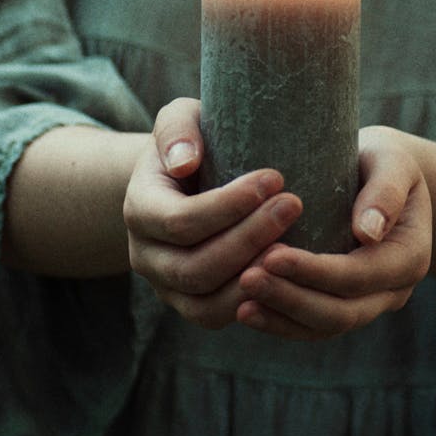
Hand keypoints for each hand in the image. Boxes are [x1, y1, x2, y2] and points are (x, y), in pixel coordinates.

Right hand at [123, 98, 302, 327]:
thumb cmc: (191, 142)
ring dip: (254, 275)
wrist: (183, 178)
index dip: (229, 205)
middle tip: (295, 204)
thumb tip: (185, 163)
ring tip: (296, 245)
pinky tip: (286, 273)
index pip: (180, 221)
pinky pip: (216, 316)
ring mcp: (165, 286)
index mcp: (139, 208)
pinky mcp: (189, 303)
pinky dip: (252, 302)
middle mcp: (144, 255)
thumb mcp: (180, 119)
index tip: (275, 178)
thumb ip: (177, 130)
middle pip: (195, 266)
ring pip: (205, 301)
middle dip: (250, 238)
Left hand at [236, 125, 431, 339]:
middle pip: (341, 311)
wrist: (384, 178)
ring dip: (281, 316)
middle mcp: (393, 290)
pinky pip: (312, 325)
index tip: (272, 255)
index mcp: (410, 256)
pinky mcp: (344, 307)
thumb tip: (368, 231)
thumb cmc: (384, 162)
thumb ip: (386, 191)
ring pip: (324, 326)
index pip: (359, 275)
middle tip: (246, 278)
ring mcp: (369, 304)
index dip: (315, 271)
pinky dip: (280, 321)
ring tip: (240, 302)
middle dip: (291, 298)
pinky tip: (245, 310)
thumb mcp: (393, 162)